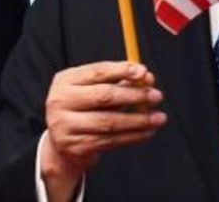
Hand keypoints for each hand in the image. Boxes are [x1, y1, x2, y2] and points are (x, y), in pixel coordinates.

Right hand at [41, 62, 165, 199]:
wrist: (62, 139)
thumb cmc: (86, 106)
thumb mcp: (96, 87)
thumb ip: (121, 80)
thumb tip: (146, 77)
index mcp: (66, 81)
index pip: (97, 72)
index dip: (122, 70)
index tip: (144, 72)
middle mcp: (60, 102)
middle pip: (103, 96)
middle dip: (135, 96)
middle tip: (157, 96)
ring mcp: (65, 126)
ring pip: (109, 122)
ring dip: (139, 120)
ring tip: (159, 118)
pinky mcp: (75, 147)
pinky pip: (110, 141)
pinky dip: (133, 136)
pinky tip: (148, 131)